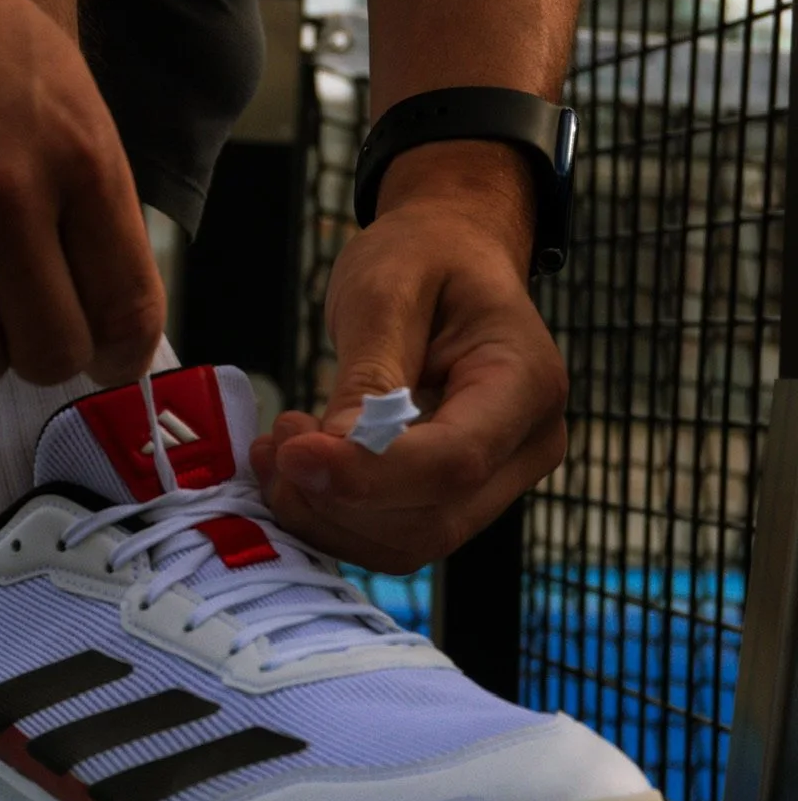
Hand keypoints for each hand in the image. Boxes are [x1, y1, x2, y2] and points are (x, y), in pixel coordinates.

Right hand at [0, 0, 164, 417]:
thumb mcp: (58, 78)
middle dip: (37, 356)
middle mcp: (12, 194)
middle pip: (52, 351)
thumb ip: (86, 183)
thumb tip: (107, 296)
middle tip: (10, 326)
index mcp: (81, 153)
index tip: (100, 359)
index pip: (129, 307)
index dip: (119, 354)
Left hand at [249, 144, 566, 572]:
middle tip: (275, 444)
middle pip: (432, 520)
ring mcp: (495, 484)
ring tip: (277, 451)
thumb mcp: (385, 290)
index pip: (456, 461)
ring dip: (324, 515)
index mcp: (526, 383)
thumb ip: (366, 375)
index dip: (369, 474)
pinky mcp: (452, 499)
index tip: (293, 452)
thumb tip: (332, 452)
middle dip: (336, 499)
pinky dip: (330, 517)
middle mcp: (526, 448)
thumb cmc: (423, 258)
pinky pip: (390, 537)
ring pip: (406, 543)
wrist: (449, 257)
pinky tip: (294, 470)